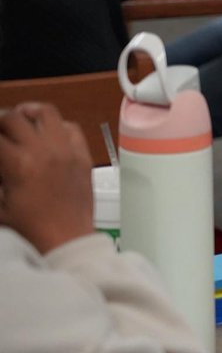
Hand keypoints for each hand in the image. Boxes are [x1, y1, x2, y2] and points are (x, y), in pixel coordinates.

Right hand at [0, 103, 94, 254]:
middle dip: (0, 121)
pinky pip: (72, 128)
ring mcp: (66, 151)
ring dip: (28, 112)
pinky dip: (58, 125)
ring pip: (47, 113)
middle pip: (14, 118)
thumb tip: (0, 162)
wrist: (66, 239)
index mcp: (19, 164)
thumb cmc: (32, 228)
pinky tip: (48, 132)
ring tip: (19, 118)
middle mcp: (44, 151)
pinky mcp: (83, 156)